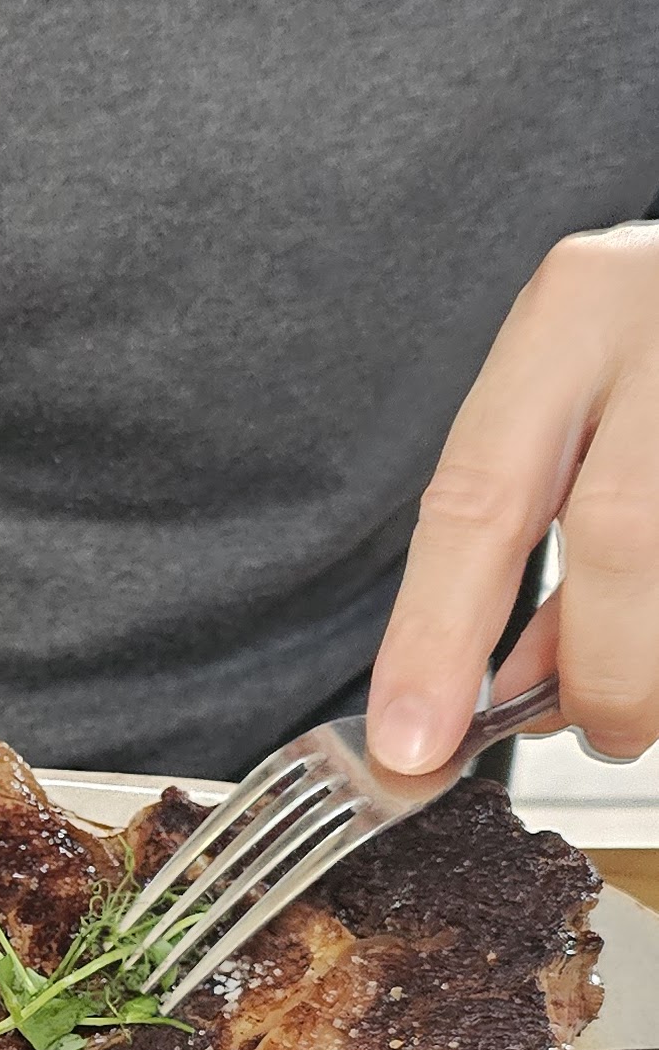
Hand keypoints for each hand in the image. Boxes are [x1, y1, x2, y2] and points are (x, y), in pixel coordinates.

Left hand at [368, 224, 658, 772]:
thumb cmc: (647, 345)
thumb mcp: (570, 396)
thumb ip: (524, 526)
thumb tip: (509, 690)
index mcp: (576, 309)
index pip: (481, 494)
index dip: (436, 635)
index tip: (415, 741)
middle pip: (621, 534)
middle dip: (602, 669)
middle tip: (598, 725)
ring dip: (657, 668)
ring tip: (642, 690)